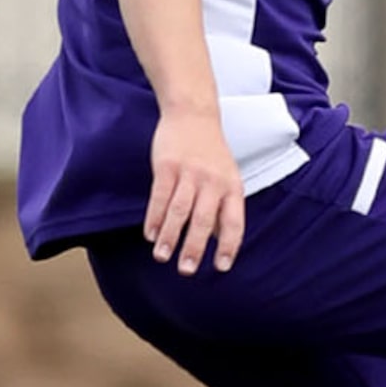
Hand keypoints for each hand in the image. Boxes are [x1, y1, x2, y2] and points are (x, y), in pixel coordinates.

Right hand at [145, 112, 244, 274]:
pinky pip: (160, 196)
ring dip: (170, 236)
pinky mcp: (167, 166)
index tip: (222, 267)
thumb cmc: (211, 153)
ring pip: (180, 211)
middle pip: (205, 220)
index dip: (229, 246)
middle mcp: (214, 182)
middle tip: (186, 271)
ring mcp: (190, 173)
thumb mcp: (228, 177)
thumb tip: (221, 241)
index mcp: (233, 187)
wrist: (194, 116)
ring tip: (162, 257)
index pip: (234, 222)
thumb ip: (223, 207)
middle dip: (195, 248)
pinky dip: (154, 218)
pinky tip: (150, 235)